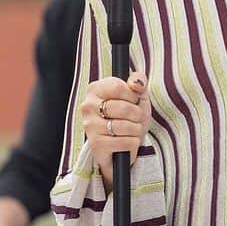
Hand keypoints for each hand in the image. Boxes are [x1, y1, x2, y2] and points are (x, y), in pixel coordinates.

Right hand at [82, 73, 151, 191]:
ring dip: (136, 129)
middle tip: (137, 117)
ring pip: (124, 126)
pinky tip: (129, 140)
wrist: (123, 144)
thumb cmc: (129, 115)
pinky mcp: (96, 144)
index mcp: (95, 89)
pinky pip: (123, 142)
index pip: (118, 87)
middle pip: (123, 108)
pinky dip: (133, 142)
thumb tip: (137, 84)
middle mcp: (88, 106)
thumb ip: (138, 81)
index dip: (133, 95)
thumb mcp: (136, 95)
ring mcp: (90, 126)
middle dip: (138, 114)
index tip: (134, 100)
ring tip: (134, 129)